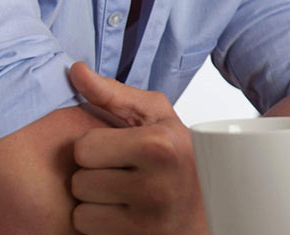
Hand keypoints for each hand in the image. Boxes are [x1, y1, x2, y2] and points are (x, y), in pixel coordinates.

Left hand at [68, 62, 207, 234]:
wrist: (213, 201)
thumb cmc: (180, 153)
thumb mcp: (156, 117)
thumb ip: (114, 94)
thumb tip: (75, 70)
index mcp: (159, 145)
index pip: (84, 148)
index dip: (95, 148)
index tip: (117, 149)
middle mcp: (156, 184)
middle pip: (80, 181)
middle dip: (94, 176)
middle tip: (121, 173)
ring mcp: (150, 219)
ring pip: (81, 211)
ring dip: (95, 203)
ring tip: (122, 193)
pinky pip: (88, 231)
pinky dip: (99, 224)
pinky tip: (123, 212)